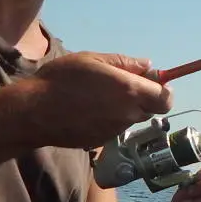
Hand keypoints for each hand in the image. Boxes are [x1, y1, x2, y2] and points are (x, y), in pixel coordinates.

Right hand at [22, 52, 172, 149]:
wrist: (34, 112)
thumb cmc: (61, 80)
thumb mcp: (92, 59)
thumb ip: (124, 63)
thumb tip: (148, 65)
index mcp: (129, 91)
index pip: (166, 99)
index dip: (163, 91)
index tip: (150, 82)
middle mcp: (127, 114)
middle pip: (150, 110)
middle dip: (142, 98)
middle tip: (120, 86)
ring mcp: (115, 130)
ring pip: (131, 119)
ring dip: (124, 109)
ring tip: (97, 96)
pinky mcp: (101, 141)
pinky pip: (114, 128)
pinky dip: (108, 119)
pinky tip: (87, 110)